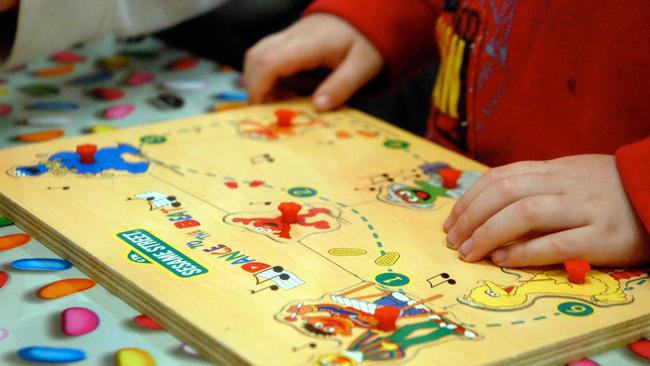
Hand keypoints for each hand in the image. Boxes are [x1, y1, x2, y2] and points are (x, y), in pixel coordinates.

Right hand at [243, 13, 383, 110]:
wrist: (367, 16)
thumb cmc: (366, 41)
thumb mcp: (362, 67)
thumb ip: (341, 87)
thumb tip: (318, 107)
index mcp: (310, 44)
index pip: (269, 61)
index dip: (259, 87)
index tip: (263, 109)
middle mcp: (293, 36)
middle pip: (255, 57)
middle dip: (255, 87)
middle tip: (273, 109)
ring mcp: (288, 36)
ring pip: (257, 55)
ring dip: (262, 82)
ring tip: (287, 100)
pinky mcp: (289, 41)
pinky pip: (268, 57)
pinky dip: (272, 77)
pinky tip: (294, 89)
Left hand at [443, 155, 649, 266]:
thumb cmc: (607, 189)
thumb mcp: (569, 176)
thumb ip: (534, 185)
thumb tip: (486, 205)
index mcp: (553, 169)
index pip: (500, 177)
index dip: (470, 199)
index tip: (451, 221)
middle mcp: (565, 184)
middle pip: (506, 192)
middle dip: (471, 216)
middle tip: (453, 240)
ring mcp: (585, 209)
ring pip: (526, 214)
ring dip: (489, 234)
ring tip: (469, 252)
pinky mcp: (603, 237)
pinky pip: (557, 244)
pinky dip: (524, 252)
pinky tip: (502, 261)